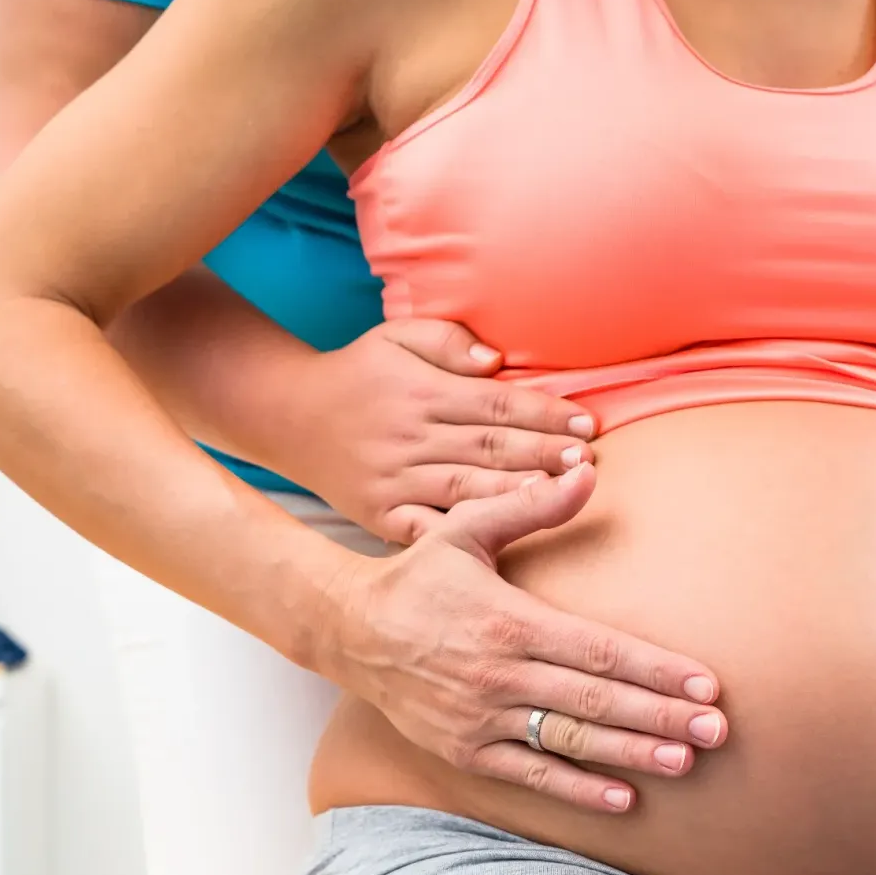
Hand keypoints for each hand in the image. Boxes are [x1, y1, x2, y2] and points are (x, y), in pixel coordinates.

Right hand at [284, 319, 597, 543]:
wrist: (287, 416)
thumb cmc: (357, 373)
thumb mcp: (395, 336)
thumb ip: (447, 342)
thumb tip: (496, 361)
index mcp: (422, 392)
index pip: (494, 403)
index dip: (543, 412)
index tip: (586, 422)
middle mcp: (410, 437)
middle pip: (488, 447)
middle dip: (544, 454)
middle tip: (588, 461)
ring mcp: (395, 480)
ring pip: (466, 489)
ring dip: (518, 492)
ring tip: (563, 493)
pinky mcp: (380, 514)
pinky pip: (426, 529)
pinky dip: (461, 535)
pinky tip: (499, 537)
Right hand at [317, 462, 727, 811]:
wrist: (349, 631)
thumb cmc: (417, 577)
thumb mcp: (466, 530)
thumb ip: (532, 506)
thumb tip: (586, 469)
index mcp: (510, 620)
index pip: (599, 649)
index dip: (657, 668)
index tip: (706, 682)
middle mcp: (499, 673)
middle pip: (596, 699)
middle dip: (662, 715)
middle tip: (719, 730)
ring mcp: (481, 717)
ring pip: (571, 739)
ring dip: (631, 752)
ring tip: (685, 760)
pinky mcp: (464, 749)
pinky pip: (530, 774)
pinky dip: (577, 789)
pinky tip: (624, 797)